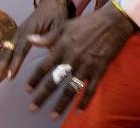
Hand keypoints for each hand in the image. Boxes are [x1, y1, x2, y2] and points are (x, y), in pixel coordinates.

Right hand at [0, 0, 70, 86]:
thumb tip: (44, 49)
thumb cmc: (57, 14)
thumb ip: (51, 37)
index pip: (21, 49)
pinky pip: (5, 51)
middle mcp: (19, 33)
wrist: (52, 2)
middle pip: (7, 52)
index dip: (15, 63)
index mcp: (30, 30)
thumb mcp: (60, 24)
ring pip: (3, 53)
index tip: (10, 77)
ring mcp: (16, 34)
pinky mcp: (16, 37)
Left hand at [26, 2, 134, 117]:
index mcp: (62, 47)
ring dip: (61, 104)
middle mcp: (72, 59)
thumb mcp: (65, 26)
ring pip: (71, 89)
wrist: (112, 22)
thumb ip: (47, 37)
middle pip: (54, 82)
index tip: (28, 90)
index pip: (44, 67)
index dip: (35, 79)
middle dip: (42, 96)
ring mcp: (86, 66)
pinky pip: (91, 89)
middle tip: (33, 108)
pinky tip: (79, 110)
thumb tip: (29, 40)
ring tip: (53, 116)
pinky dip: (85, 101)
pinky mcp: (99, 70)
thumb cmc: (87, 23)